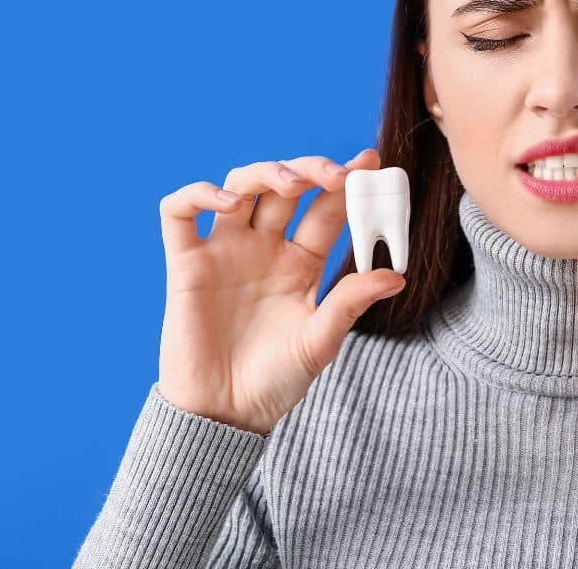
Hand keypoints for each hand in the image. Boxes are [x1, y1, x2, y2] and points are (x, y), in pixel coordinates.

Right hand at [156, 148, 407, 434]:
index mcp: (300, 263)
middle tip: (336, 175)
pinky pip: (179, 212)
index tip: (369, 162)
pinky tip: (228, 203)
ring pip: (240, 185)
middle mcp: (263, 248)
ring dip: (266, 172)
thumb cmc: (274, 382)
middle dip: (310, 170)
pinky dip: (198, 193)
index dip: (346, 184)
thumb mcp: (319, 342)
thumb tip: (397, 275)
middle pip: (285, 187)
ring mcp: (224, 251)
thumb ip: (350, 304)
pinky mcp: (185, 264)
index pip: (325, 209)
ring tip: (293, 184)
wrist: (224, 415)